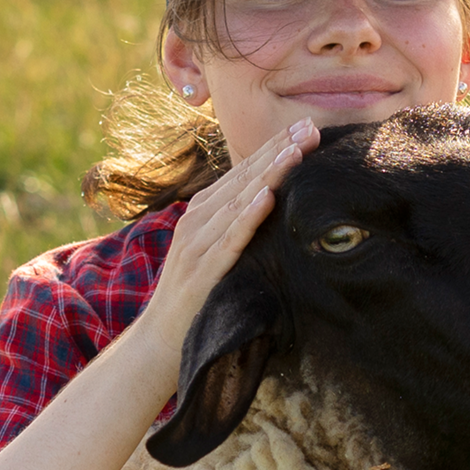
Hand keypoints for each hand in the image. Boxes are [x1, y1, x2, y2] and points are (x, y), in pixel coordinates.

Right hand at [136, 119, 320, 384]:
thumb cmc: (194, 298)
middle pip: (244, 178)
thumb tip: (270, 204)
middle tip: (311, 127)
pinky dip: (246, 219)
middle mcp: (197, 221)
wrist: (159, 342)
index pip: (244, 172)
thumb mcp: (214, 252)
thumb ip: (234, 227)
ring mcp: (196, 245)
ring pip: (238, 202)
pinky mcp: (201, 272)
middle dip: (278, 150)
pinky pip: (227, 242)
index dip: (274, 147)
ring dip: (268, 174)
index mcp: (202, 213)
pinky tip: (265, 200)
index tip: (306, 127)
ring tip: (296, 151)